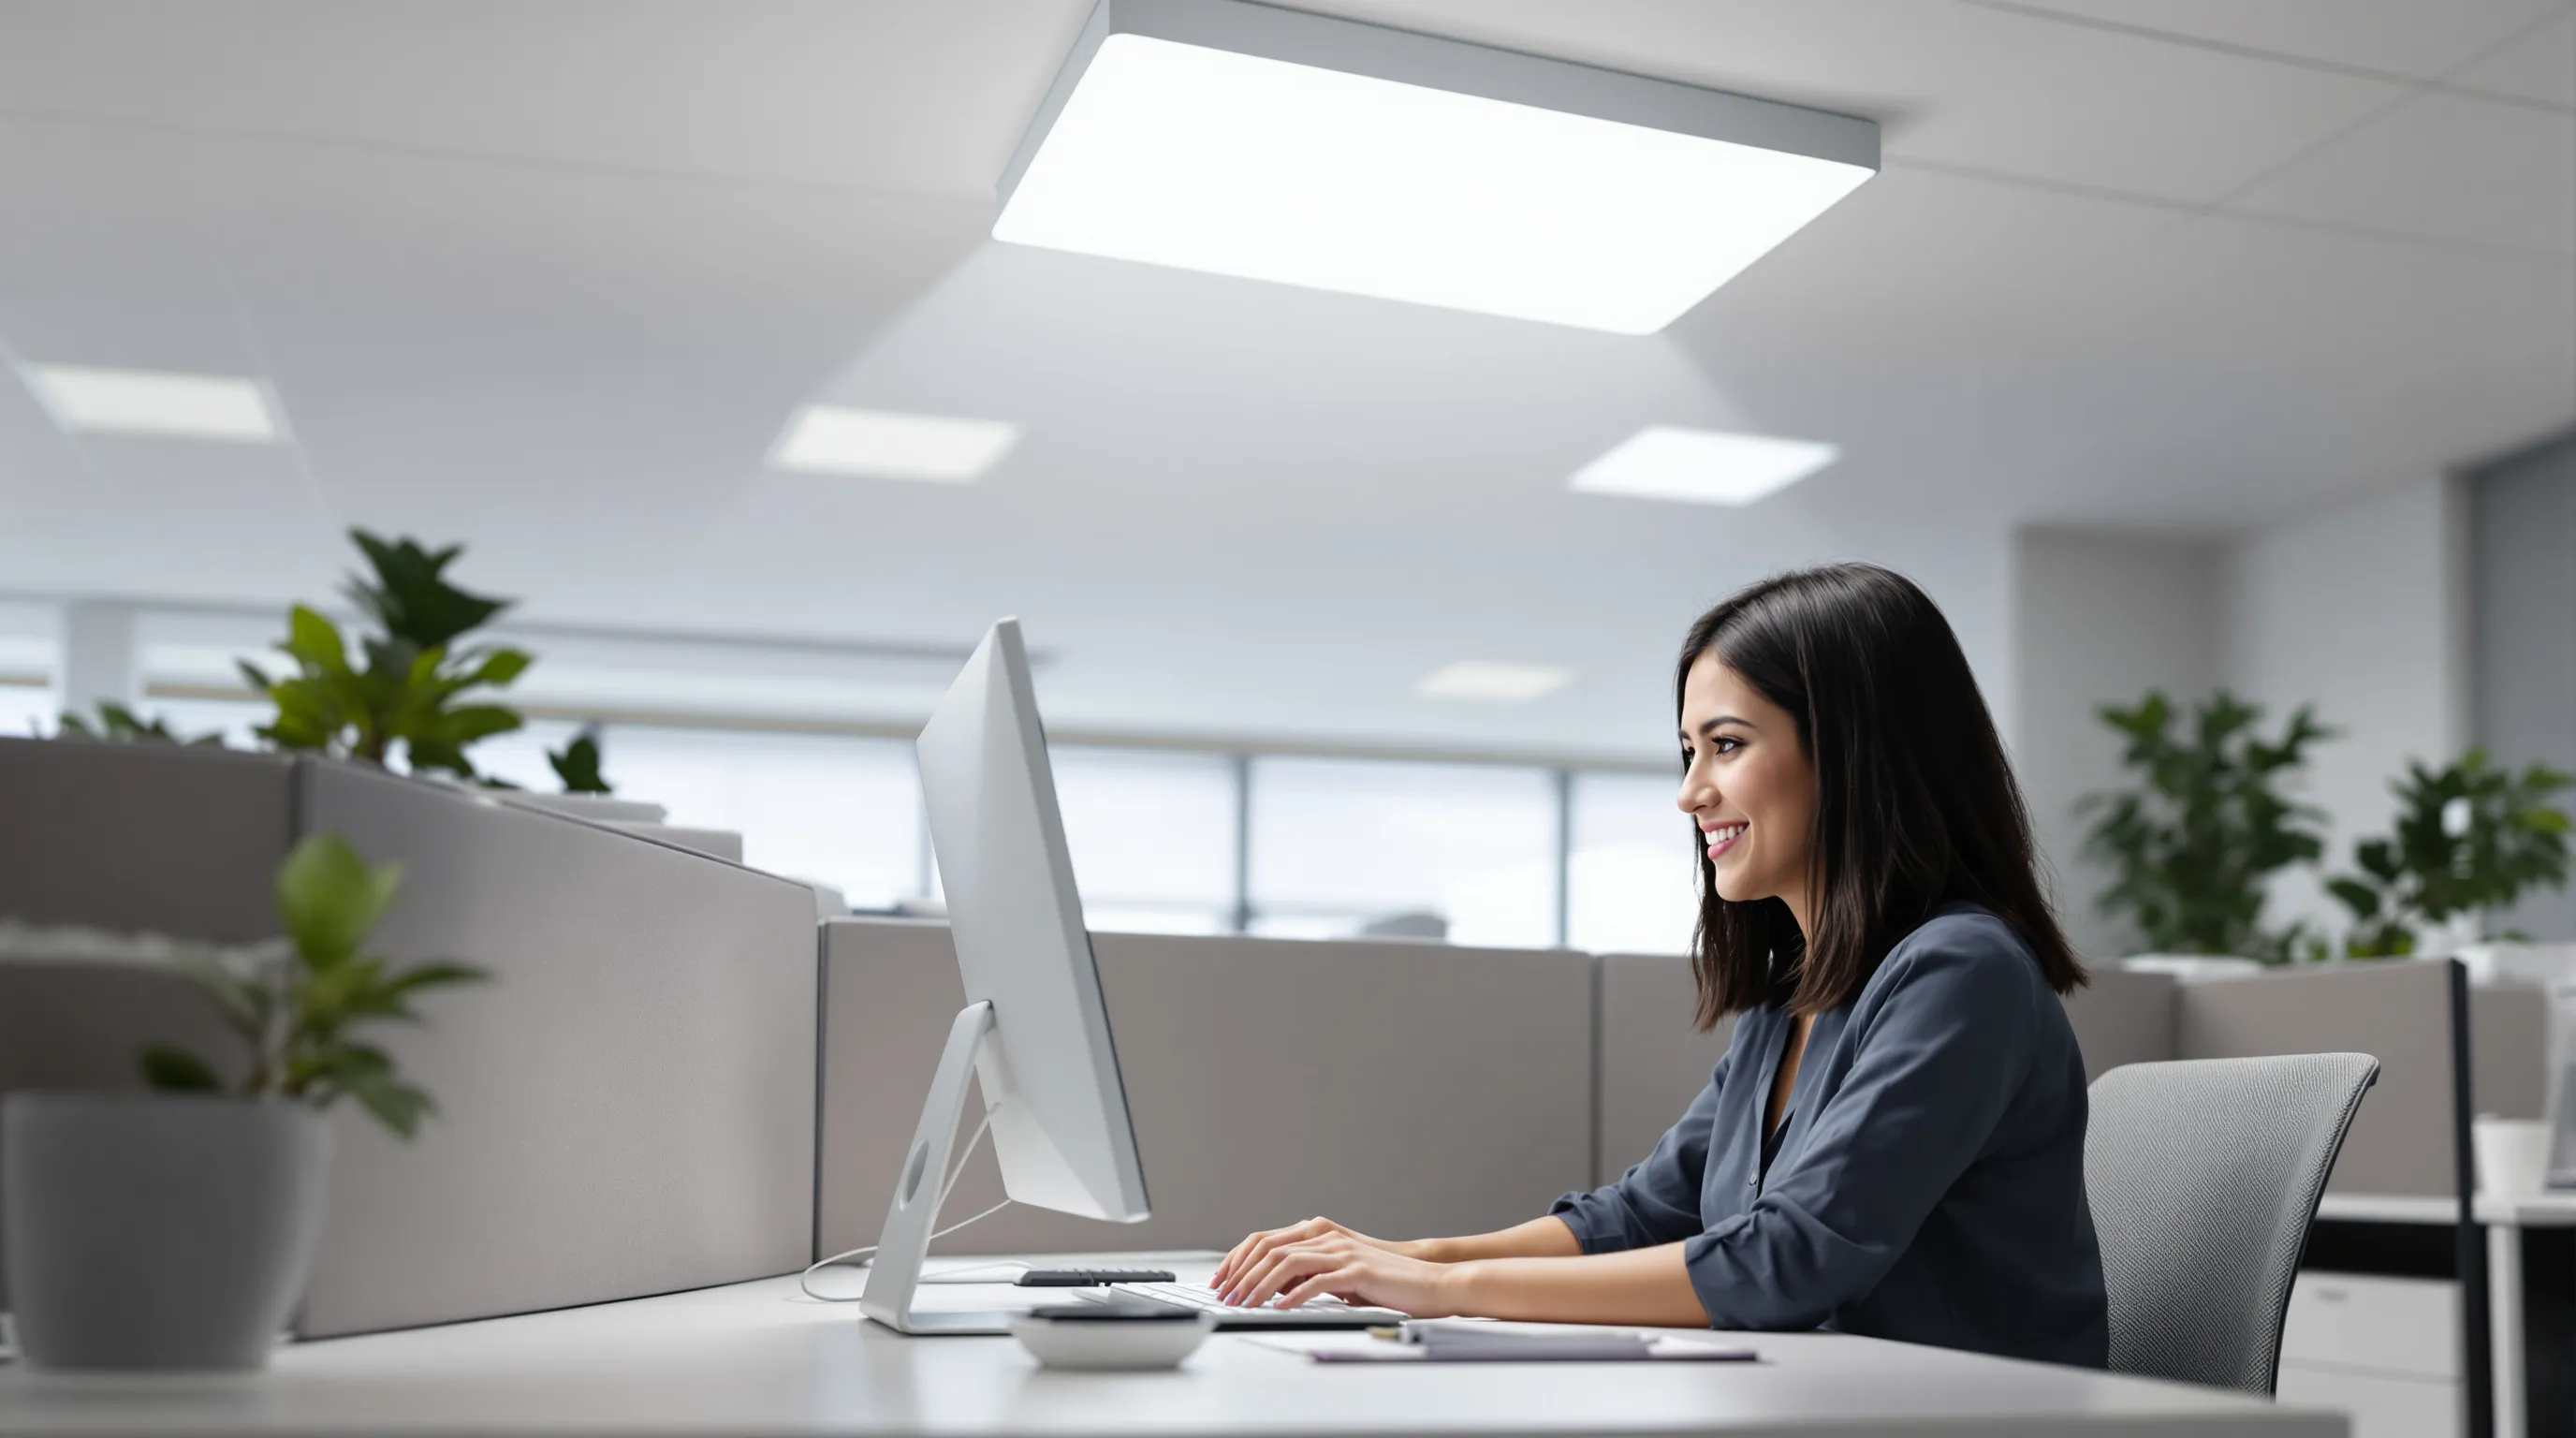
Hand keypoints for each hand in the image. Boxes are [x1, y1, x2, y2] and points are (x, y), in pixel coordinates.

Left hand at [1221, 1231, 1459, 1316]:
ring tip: (1245, 1304)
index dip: (1237, 1260)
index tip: (1219, 1282)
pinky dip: (1293, 1295)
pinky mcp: (1356, 1270)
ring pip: (1287, 1263)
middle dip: (1241, 1275)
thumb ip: (1306, 1275)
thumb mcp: (1336, 1276)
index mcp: (1317, 1234)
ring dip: (1260, 1285)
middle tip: (1224, 1297)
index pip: (1264, 1241)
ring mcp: (1340, 1251)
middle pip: (1269, 1250)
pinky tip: (1278, 1308)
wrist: (1426, 1282)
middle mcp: (1325, 1237)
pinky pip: (1316, 1281)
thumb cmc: (1382, 1283)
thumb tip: (1270, 1289)